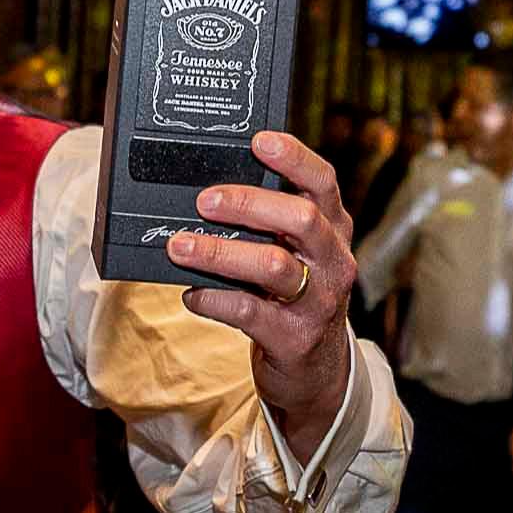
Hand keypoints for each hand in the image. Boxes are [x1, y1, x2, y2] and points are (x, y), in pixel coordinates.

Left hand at [167, 132, 355, 447]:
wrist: (314, 372)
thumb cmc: (292, 298)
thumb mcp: (295, 254)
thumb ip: (268, 224)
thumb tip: (208, 192)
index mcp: (333, 230)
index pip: (323, 182)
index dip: (294, 157)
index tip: (258, 140)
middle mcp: (333, 261)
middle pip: (302, 218)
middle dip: (250, 203)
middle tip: (205, 201)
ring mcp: (318, 301)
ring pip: (273, 265)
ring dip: (220, 252)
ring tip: (179, 246)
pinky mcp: (295, 337)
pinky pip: (250, 311)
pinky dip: (213, 299)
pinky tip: (192, 294)